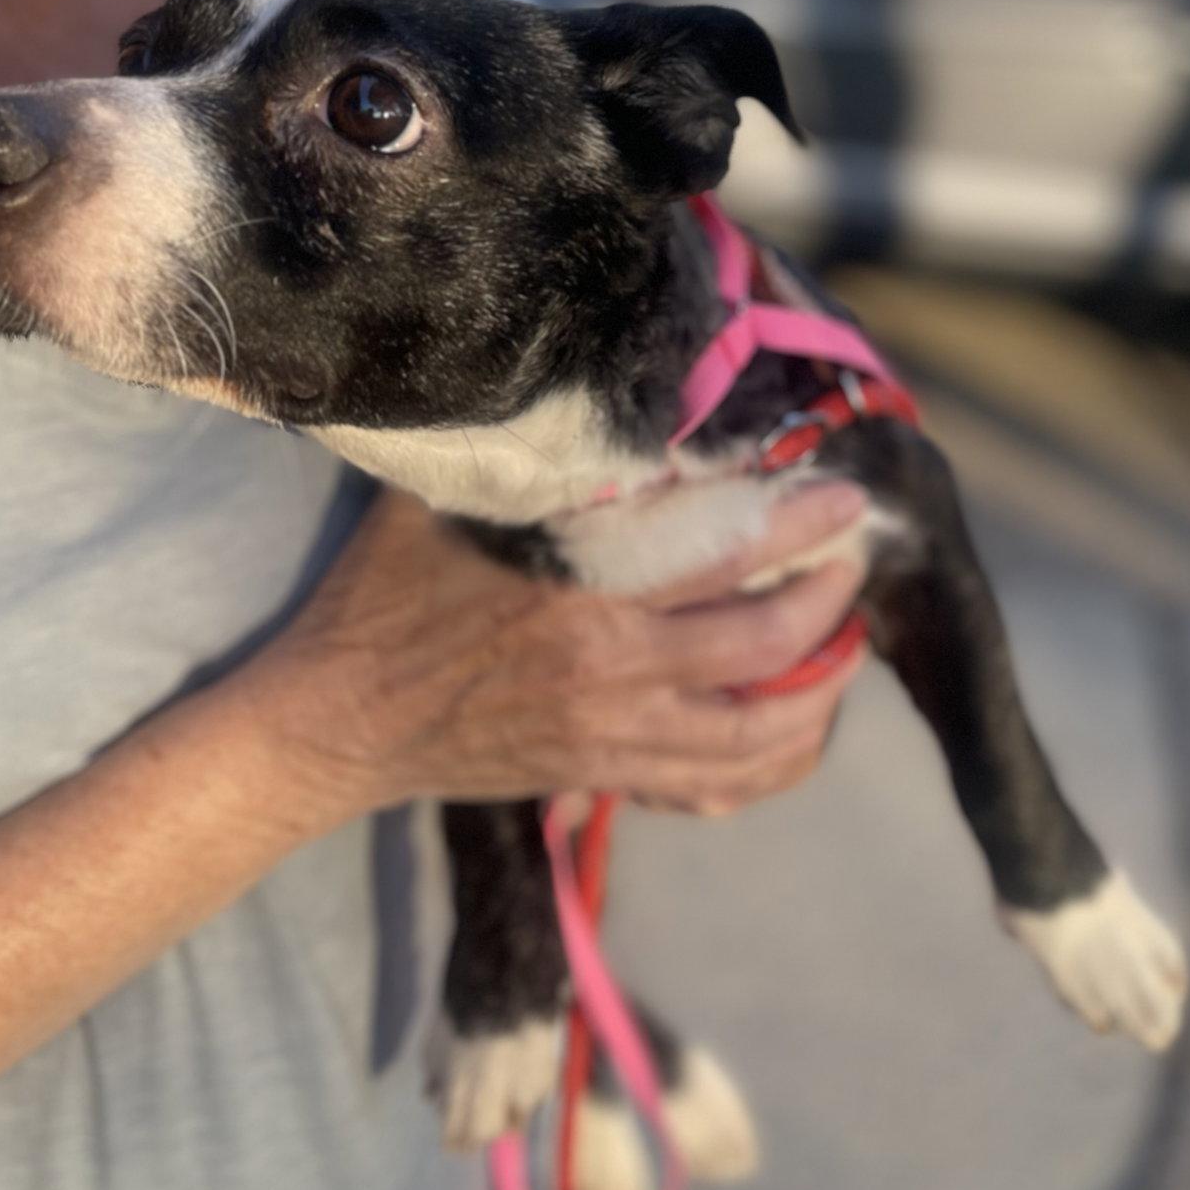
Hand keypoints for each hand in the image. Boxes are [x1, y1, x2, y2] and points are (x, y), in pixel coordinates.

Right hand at [233, 482, 869, 821]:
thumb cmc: (383, 597)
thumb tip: (594, 400)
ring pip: (760, 736)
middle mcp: (613, 675)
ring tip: (842, 645)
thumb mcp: (446, 505)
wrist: (339, 721)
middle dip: (831, 601)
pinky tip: (790, 732)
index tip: (847, 495)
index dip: (801, 522)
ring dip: (821, 690)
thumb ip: (528, 462)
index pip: (725, 554)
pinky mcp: (602, 776)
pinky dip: (769, 765)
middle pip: (767, 647)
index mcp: (580, 596)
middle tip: (850, 562)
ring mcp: (614, 739)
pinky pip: (714, 789)